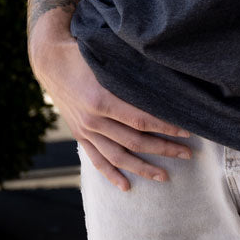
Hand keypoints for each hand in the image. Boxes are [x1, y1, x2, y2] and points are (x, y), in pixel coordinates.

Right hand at [30, 18, 190, 190]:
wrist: (51, 60)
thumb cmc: (86, 52)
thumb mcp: (110, 60)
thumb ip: (133, 73)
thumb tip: (166, 79)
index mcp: (102, 99)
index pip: (141, 119)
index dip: (165, 127)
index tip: (187, 131)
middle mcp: (93, 120)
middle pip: (134, 141)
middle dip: (164, 148)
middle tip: (188, 153)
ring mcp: (85, 130)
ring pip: (117, 156)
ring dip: (142, 168)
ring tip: (164, 176)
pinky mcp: (79, 135)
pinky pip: (96, 160)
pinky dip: (111, 174)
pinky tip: (126, 186)